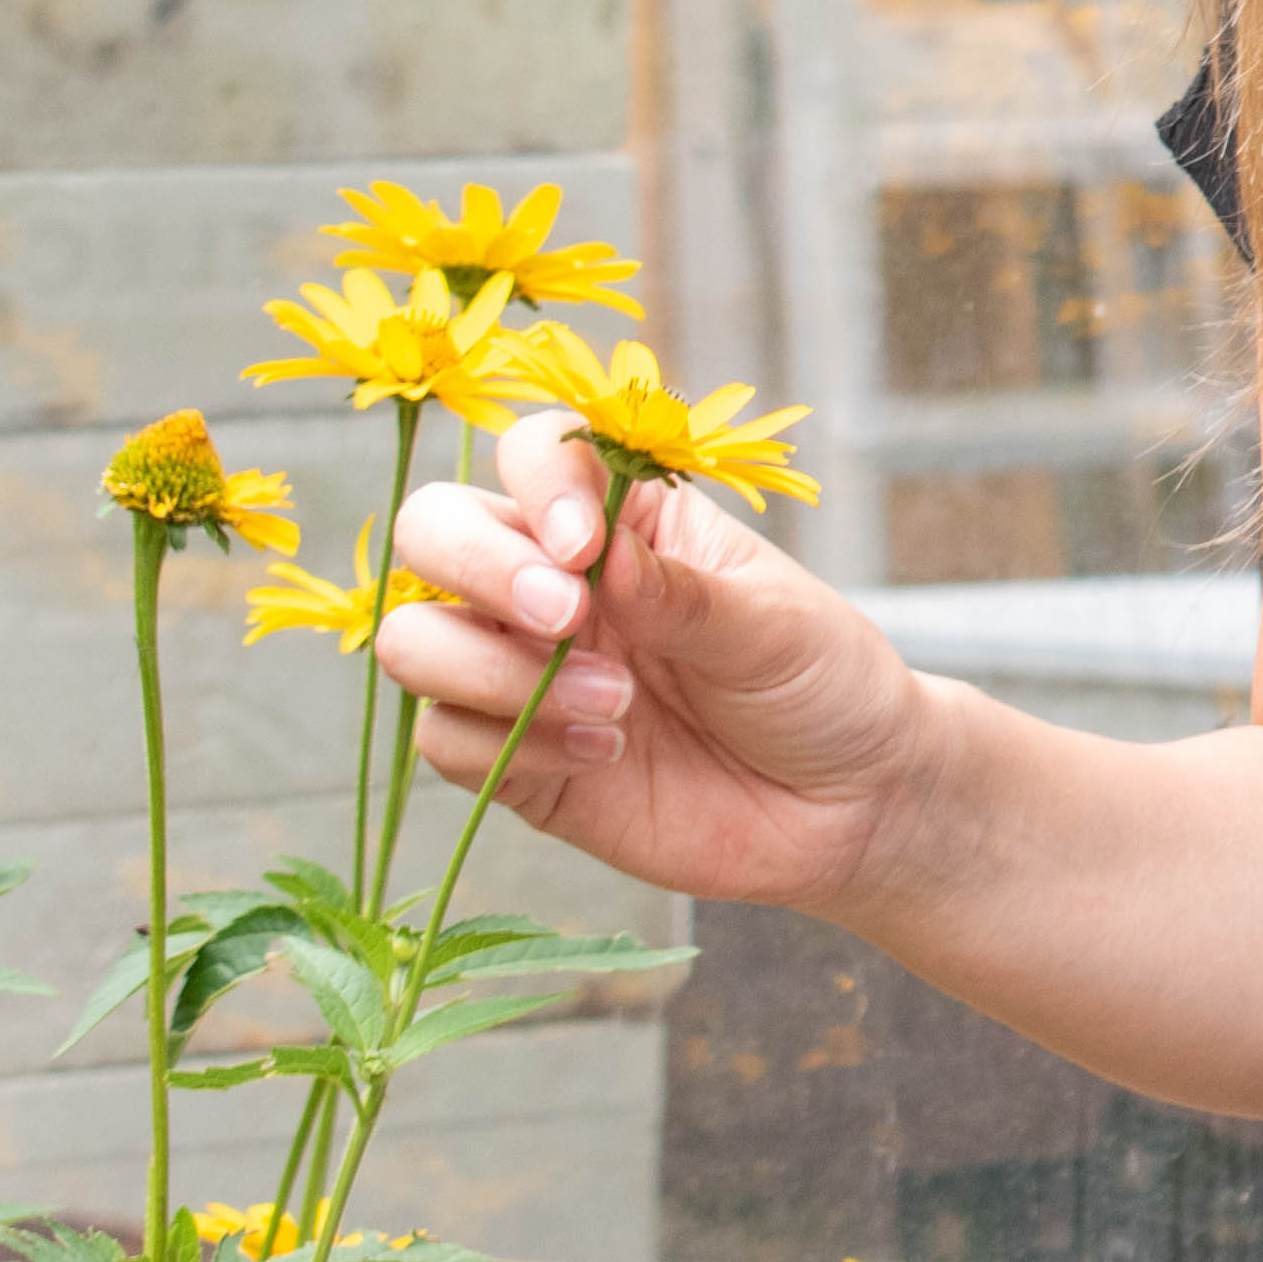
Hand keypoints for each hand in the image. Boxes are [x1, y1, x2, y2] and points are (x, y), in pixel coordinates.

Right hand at [379, 413, 951, 914]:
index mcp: (625, 518)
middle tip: (569, 618)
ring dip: (491, 670)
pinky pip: (445, 739)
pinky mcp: (517, 759)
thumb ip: (679, 591)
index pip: (533, 455)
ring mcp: (525, 669)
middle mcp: (555, 581)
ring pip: (416, 639)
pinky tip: (604, 754)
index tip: (585, 546)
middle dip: (479, 568)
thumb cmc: (819, 683)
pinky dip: (509, 744)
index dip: (537, 486)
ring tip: (615, 704)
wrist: (846, 806)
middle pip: (433, 532)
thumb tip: (597, 553)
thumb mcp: (771, 623)